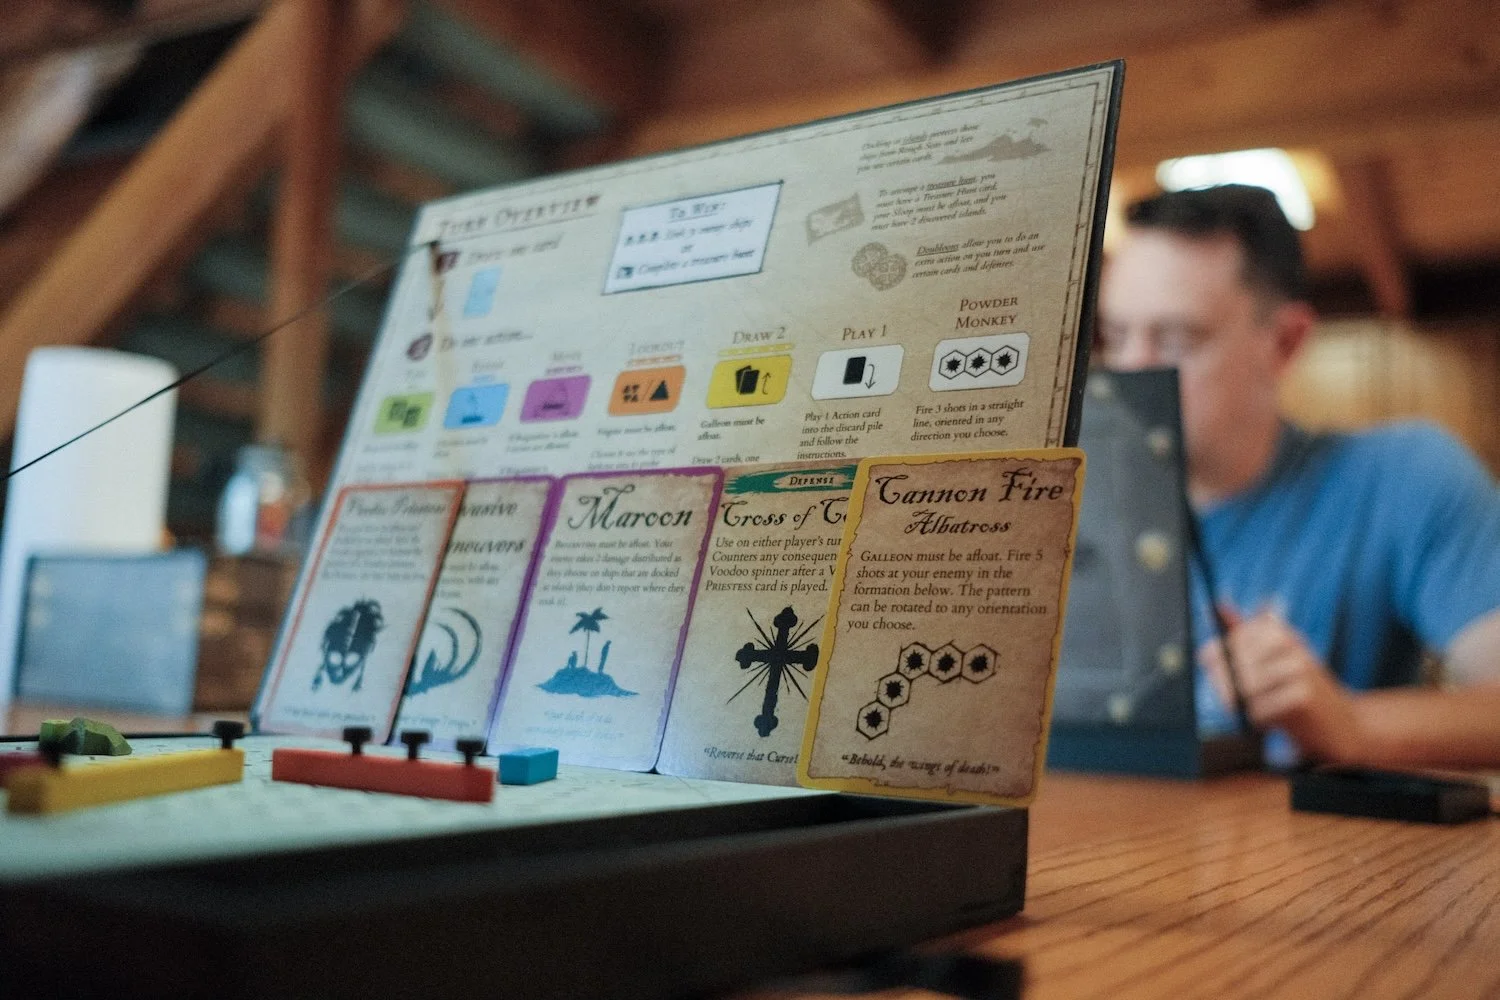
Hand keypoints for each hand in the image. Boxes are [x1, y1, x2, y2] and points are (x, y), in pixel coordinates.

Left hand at [1198, 605, 1363, 762]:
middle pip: (1233, 664)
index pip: (1228, 641)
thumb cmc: (1300, 691)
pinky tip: (1278, 721)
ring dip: (1249, 706)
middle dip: (1232, 688)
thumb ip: (1244, 633)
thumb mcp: (1273, 657)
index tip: (1232, 680)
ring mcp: (1299, 667)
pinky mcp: (1304, 694)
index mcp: (1278, 630)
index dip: (1221, 666)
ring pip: (1244, 687)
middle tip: (1253, 700)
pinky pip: (1258, 709)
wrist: (1345, 725)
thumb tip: (1219, 603)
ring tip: (1269, 709)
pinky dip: (1262, 720)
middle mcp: (1289, 642)